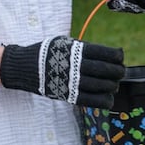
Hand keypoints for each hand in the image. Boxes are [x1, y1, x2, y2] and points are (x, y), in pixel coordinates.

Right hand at [0, 36, 125, 106]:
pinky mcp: (69, 95)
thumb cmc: (48, 53)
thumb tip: (108, 55)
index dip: (118, 56)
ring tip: (113, 84)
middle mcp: (76, 65)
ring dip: (113, 86)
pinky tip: (109, 98)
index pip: (106, 54)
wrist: (24, 67)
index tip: (120, 57)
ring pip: (104, 86)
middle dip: (119, 71)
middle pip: (108, 70)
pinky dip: (106, 100)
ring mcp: (73, 81)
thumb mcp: (65, 43)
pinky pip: (94, 101)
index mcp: (77, 50)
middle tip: (120, 72)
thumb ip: (84, 49)